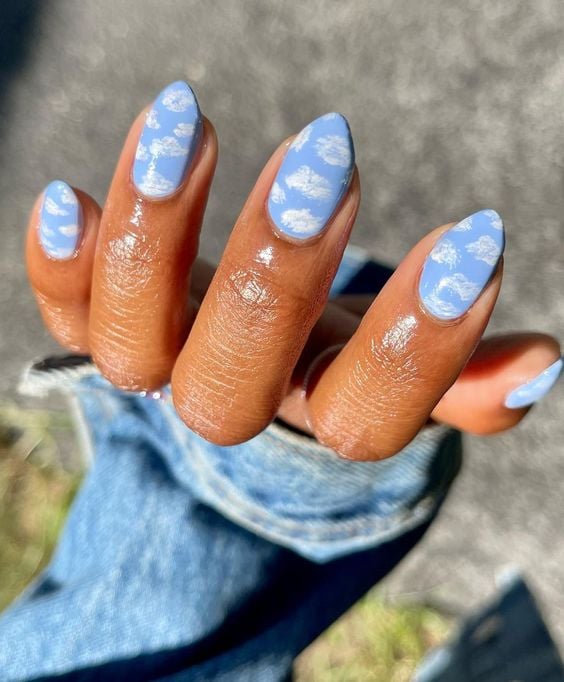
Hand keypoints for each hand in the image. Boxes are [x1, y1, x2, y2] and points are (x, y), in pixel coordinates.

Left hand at [26, 81, 561, 459]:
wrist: (234, 360)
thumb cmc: (325, 352)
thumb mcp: (387, 363)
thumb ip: (456, 376)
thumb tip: (542, 363)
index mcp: (312, 410)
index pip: (362, 418)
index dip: (415, 347)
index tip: (471, 242)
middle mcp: (229, 399)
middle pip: (236, 377)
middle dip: (280, 272)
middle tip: (326, 153)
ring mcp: (156, 367)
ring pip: (133, 342)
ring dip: (157, 233)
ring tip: (188, 121)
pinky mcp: (95, 328)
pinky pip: (65, 311)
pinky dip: (61, 262)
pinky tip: (67, 198)